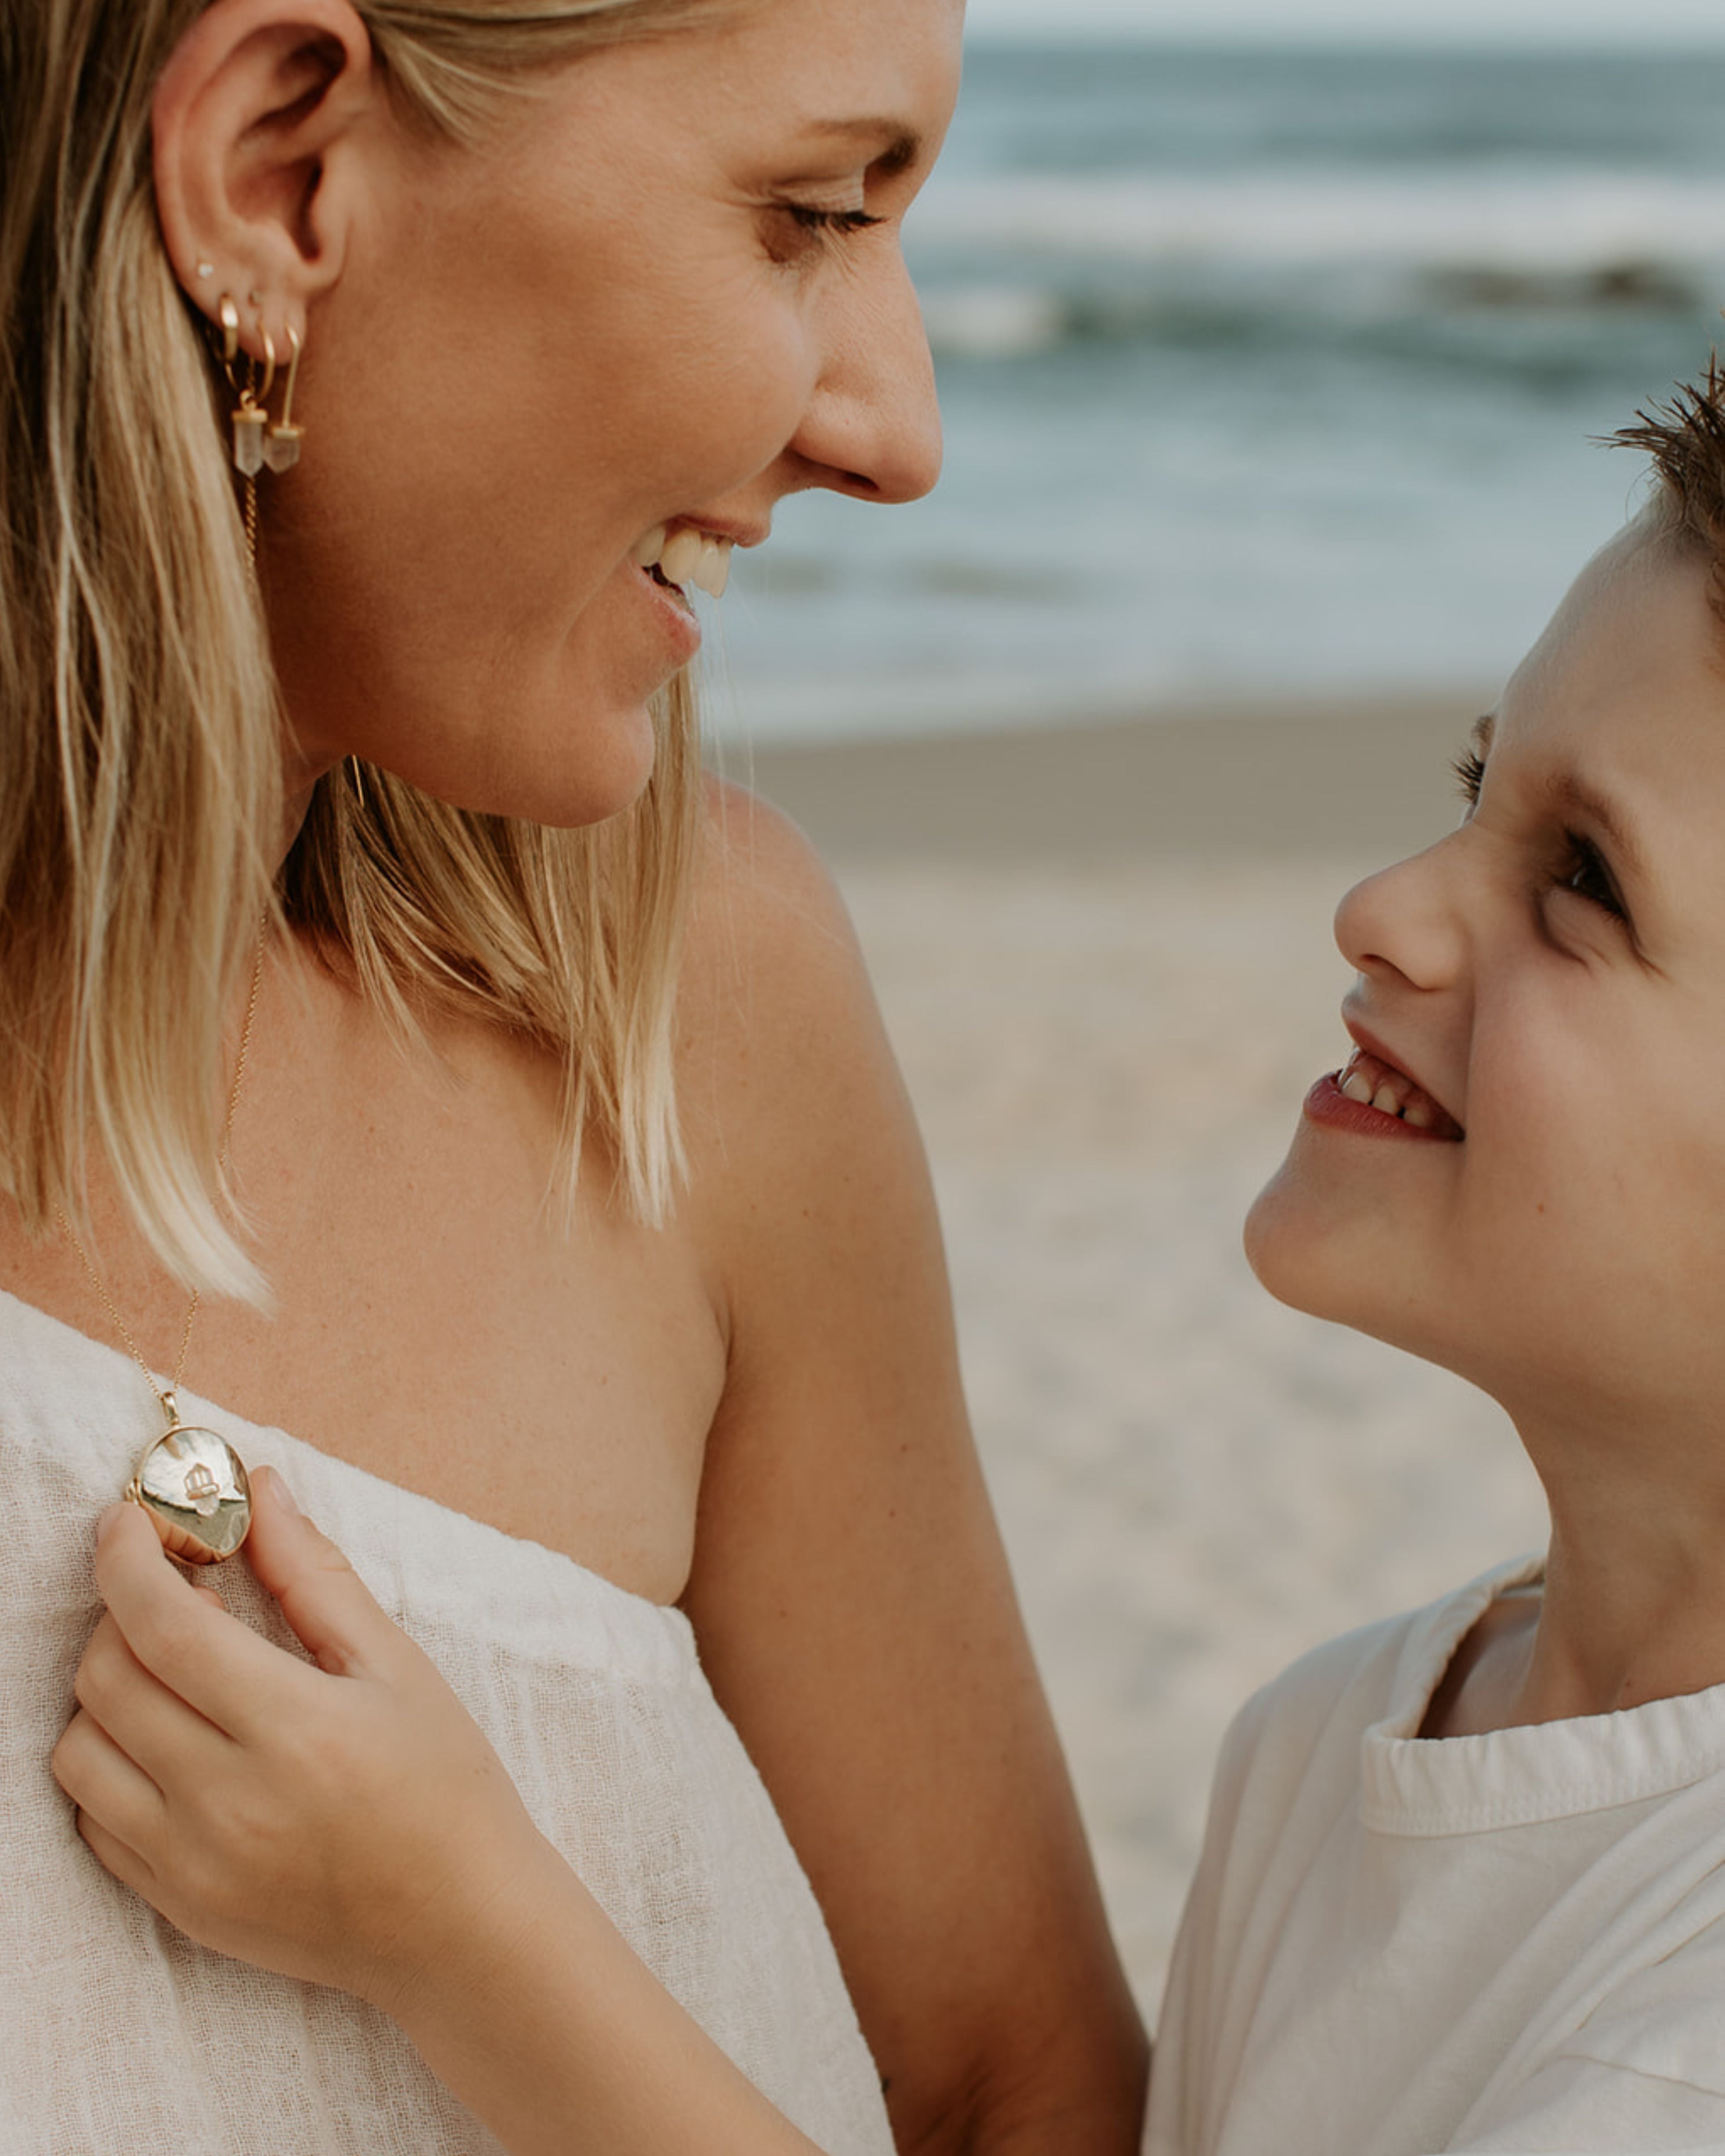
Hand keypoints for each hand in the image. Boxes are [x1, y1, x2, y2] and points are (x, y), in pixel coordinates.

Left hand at [52, 1467, 553, 2016]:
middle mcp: (227, 1801)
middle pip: (107, 1680)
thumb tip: (259, 1490)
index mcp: (294, 1729)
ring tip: (175, 1677)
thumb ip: (313, 1574)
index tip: (128, 1520)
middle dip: (120, 1613)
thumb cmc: (444, 1784)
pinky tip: (171, 1743)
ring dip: (108, 1692)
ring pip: (79, 1752)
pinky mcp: (178, 1905)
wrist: (459, 1926)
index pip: (163, 1625)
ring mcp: (193, 1863)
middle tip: (180, 1597)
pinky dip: (112, 1765)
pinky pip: (93, 1822)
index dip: (127, 1558)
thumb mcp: (395, 1665)